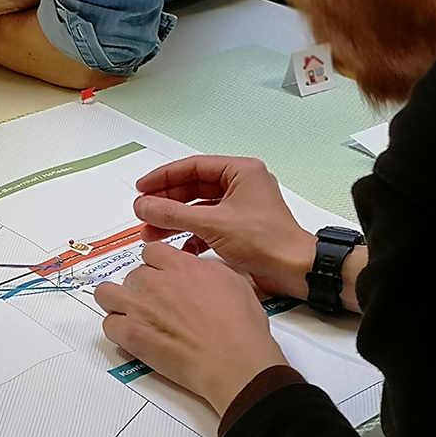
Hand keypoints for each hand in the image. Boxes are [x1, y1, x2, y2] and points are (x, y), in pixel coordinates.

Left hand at [96, 243, 287, 415]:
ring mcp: (142, 307)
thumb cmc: (240, 329)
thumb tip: (198, 271)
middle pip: (132, 274)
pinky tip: (129, 335)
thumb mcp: (233, 282)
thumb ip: (207, 271)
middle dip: (140, 287)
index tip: (158, 274)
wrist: (233, 361)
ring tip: (128, 313)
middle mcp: (158, 282)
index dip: (154, 265)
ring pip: (107, 293)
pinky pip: (109, 325)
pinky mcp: (132, 334)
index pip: (152, 252)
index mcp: (182, 266)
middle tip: (151, 302)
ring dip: (116, 302)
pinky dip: (116, 330)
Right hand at [133, 156, 316, 300]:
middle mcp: (242, 185)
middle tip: (143, 212)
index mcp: (241, 171)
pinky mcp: (241, 229)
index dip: (164, 177)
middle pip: (194, 188)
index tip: (142, 188)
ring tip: (151, 234)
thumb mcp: (212, 224)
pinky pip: (209, 226)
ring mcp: (242, 208)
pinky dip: (192, 236)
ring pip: (199, 209)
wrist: (293, 270)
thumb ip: (173, 214)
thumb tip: (143, 205)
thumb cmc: (265, 240)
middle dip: (167, 203)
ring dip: (175, 221)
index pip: (193, 166)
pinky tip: (179, 248)